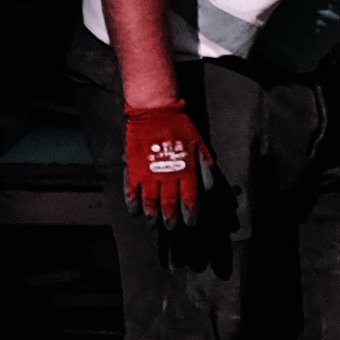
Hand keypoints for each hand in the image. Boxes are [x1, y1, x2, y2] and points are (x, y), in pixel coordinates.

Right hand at [123, 99, 203, 224]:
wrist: (155, 111)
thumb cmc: (180, 126)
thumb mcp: (200, 145)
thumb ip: (205, 168)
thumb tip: (207, 188)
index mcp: (186, 172)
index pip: (190, 200)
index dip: (190, 214)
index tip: (190, 223)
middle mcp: (168, 177)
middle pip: (170, 205)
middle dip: (171, 220)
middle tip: (171, 228)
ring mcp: (149, 174)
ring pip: (151, 202)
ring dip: (153, 216)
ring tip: (154, 225)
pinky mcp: (134, 169)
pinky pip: (132, 192)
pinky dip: (133, 204)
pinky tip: (135, 212)